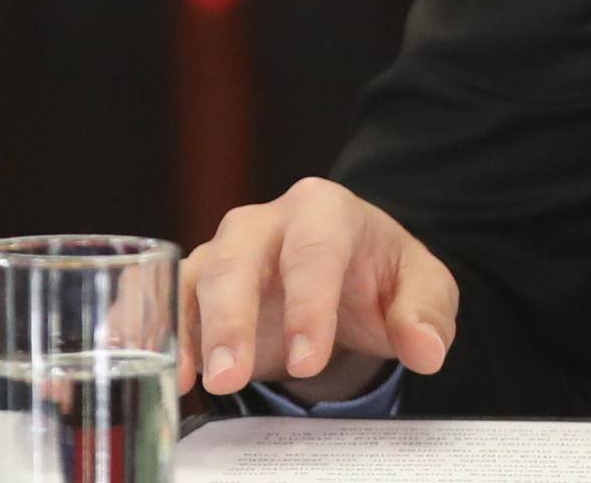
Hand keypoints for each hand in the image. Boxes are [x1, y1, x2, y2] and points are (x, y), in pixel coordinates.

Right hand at [180, 177, 457, 402]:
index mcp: (326, 210)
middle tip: (232, 377)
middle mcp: (267, 222)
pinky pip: (169, 302)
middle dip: (233, 320)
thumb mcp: (421, 288)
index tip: (307, 360)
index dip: (309, 306)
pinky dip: (164, 335)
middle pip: (240, 261)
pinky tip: (173, 375)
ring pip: (198, 279)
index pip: (315, 252)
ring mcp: (226, 249)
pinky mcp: (197, 282)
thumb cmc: (381, 276)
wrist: (349, 274)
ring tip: (195, 380)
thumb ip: (426, 314)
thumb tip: (426, 349)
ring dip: (193, 332)